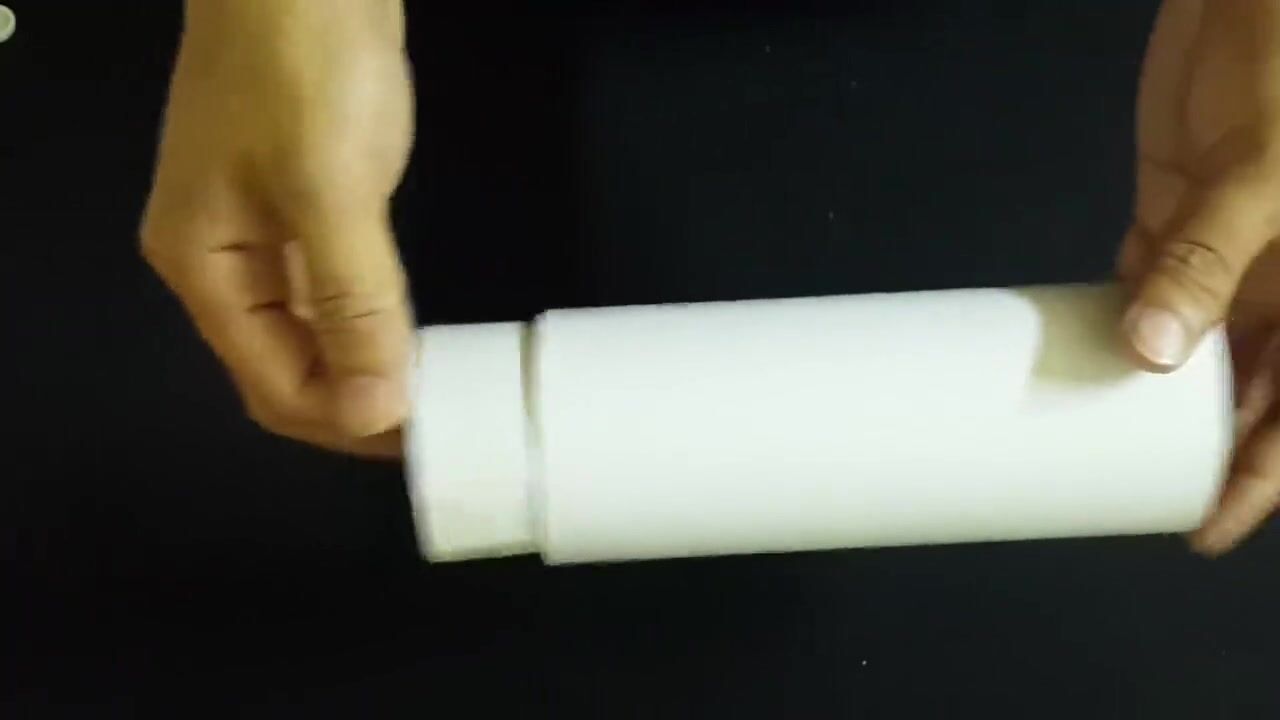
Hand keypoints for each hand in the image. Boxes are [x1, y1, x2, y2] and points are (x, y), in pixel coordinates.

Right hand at [141, 1, 412, 456]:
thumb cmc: (302, 70)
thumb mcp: (328, 189)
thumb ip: (353, 302)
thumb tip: (380, 410)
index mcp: (205, 266)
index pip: (270, 383)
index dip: (341, 422)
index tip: (418, 442)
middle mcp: (226, 262)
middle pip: (285, 368)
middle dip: (352, 406)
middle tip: (431, 430)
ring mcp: (264, 232)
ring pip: (310, 333)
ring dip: (365, 369)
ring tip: (430, 397)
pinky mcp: (306, 205)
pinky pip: (332, 290)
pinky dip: (369, 321)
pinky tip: (409, 337)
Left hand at [1119, 0, 1279, 553]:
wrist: (1253, 2)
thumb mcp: (1263, 181)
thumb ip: (1206, 263)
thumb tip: (1146, 353)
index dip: (1256, 480)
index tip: (1202, 528)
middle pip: (1241, 395)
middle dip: (1195, 449)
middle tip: (1127, 495)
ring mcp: (1223, 253)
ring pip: (1188, 346)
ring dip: (1148, 392)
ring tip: (1092, 442)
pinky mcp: (1174, 214)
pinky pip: (1145, 285)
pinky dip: (1118, 319)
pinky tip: (1084, 355)